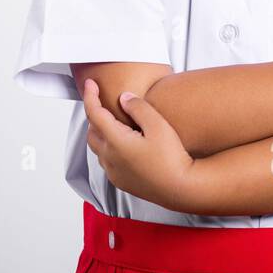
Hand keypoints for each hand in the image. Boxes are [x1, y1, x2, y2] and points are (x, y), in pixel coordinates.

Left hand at [82, 78, 199, 212]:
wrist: (182, 188)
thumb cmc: (172, 159)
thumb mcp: (158, 125)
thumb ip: (138, 108)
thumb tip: (124, 98)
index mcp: (116, 141)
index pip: (94, 113)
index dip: (90, 96)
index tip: (90, 84)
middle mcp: (110, 158)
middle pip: (92, 131)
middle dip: (95, 115)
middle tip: (105, 103)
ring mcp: (114, 172)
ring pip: (98, 148)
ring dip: (101, 133)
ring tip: (116, 123)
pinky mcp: (121, 181)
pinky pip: (106, 162)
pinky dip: (108, 149)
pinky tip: (124, 145)